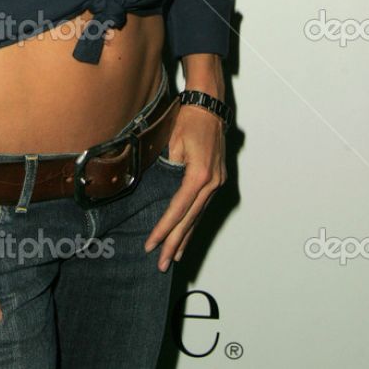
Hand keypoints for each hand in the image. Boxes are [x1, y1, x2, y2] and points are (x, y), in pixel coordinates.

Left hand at [144, 105, 226, 270]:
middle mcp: (211, 183)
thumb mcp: (172, 142)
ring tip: (174, 256)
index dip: (164, 229)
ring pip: (198, 216)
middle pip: (190, 219)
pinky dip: (193, 221)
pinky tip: (187, 234)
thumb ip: (167, 168)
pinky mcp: (216, 179)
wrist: (209, 106)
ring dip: (185, 237)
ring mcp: (217, 182)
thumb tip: (158, 188)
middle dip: (174, 242)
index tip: (152, 244)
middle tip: (162, 263)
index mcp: (199, 175)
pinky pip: (202, 206)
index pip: (178, 209)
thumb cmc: (188, 120)